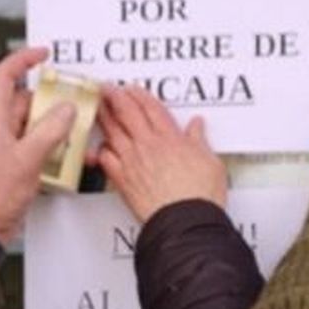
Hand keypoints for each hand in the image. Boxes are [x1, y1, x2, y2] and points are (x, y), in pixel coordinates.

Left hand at [0, 47, 77, 246]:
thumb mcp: (28, 159)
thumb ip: (50, 131)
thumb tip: (66, 110)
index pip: (3, 76)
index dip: (23, 60)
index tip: (43, 54)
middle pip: (24, 101)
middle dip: (49, 101)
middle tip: (70, 103)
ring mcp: (5, 146)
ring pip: (33, 123)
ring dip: (53, 126)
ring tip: (69, 132)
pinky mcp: (13, 163)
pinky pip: (36, 144)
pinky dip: (50, 145)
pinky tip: (62, 155)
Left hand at [97, 85, 226, 222]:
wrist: (184, 220)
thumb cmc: (199, 195)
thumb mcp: (209, 161)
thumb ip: (199, 140)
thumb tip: (197, 127)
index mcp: (170, 138)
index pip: (151, 108)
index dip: (139, 95)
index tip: (131, 88)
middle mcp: (148, 146)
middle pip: (127, 114)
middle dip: (115, 98)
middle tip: (107, 89)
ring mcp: (133, 161)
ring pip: (113, 132)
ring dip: (104, 118)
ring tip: (99, 109)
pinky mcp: (123, 180)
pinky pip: (106, 160)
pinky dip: (101, 151)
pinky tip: (100, 148)